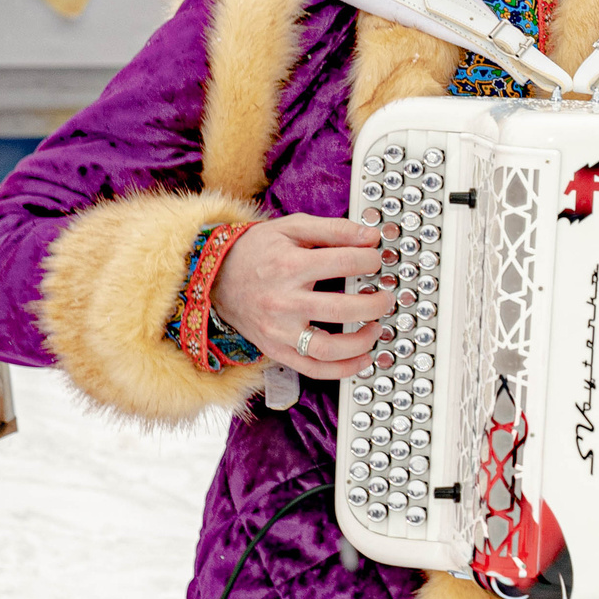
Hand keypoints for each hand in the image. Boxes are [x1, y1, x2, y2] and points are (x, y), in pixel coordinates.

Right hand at [212, 214, 389, 380]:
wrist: (213, 278)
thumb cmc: (255, 251)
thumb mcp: (291, 228)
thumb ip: (333, 229)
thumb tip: (371, 236)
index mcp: (289, 266)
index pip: (344, 263)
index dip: (370, 260)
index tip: (376, 260)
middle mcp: (283, 301)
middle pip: (341, 309)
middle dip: (375, 303)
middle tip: (386, 297)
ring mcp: (279, 330)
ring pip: (328, 348)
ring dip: (362, 342)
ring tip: (377, 328)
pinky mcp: (276, 350)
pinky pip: (313, 369)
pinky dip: (343, 370)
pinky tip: (362, 358)